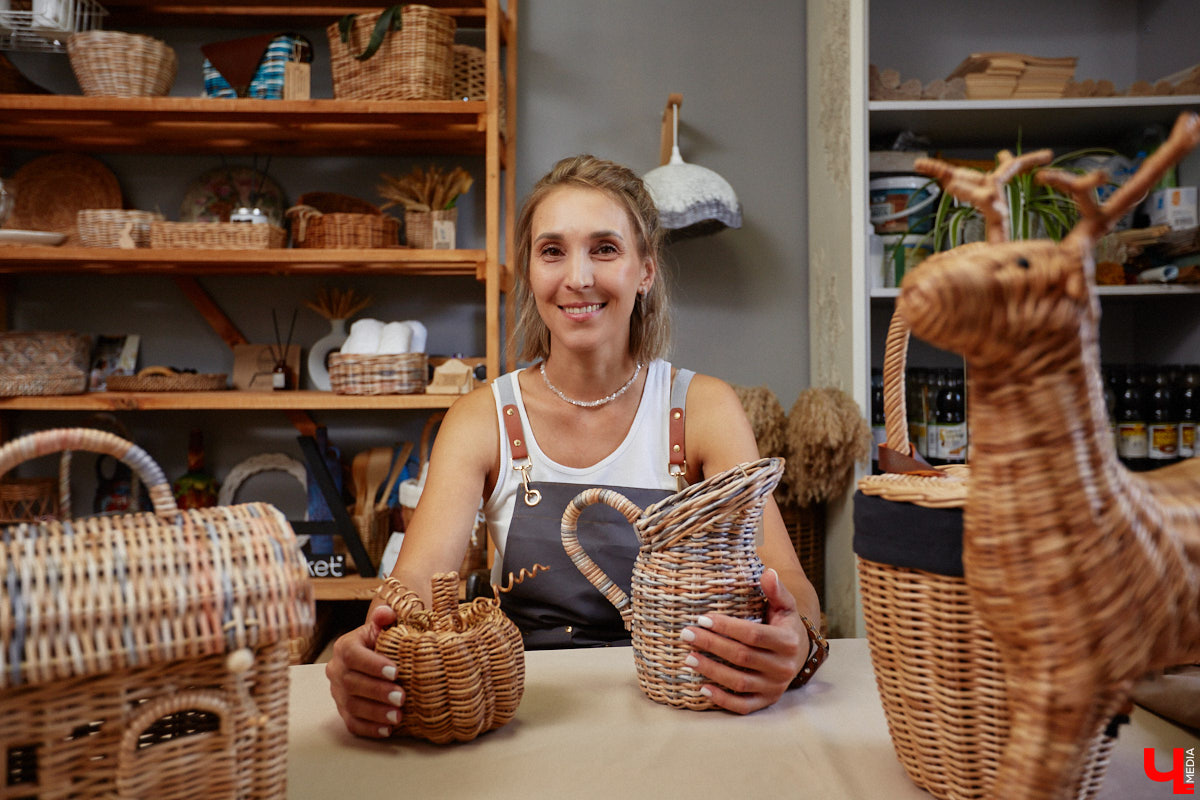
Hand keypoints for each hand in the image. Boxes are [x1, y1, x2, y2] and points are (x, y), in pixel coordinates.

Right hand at [326, 604, 405, 737]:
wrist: (375, 656)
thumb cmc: (383, 642)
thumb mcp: (384, 628)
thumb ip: (385, 618)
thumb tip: (386, 613)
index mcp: (345, 647)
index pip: (353, 656)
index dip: (373, 665)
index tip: (396, 672)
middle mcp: (336, 670)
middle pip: (352, 683)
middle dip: (378, 692)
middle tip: (402, 697)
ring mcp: (338, 693)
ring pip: (352, 706)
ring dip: (375, 713)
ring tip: (398, 716)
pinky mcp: (343, 711)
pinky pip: (352, 724)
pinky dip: (370, 729)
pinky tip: (388, 730)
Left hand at [679, 567, 807, 713]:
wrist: (798, 653)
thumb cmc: (784, 625)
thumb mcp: (785, 606)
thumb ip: (776, 591)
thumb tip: (769, 572)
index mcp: (787, 642)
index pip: (753, 635)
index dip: (726, 627)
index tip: (702, 618)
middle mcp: (784, 668)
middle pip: (742, 657)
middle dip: (711, 645)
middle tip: (687, 634)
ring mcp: (775, 688)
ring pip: (739, 682)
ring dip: (711, 671)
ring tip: (688, 658)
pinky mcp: (766, 702)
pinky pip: (743, 706)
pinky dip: (722, 699)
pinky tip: (702, 687)